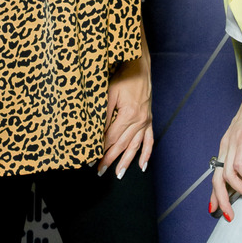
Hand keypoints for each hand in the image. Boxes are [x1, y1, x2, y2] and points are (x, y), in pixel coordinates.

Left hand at [99, 50, 152, 178]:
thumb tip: (96, 132)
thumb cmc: (124, 78)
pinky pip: (149, 141)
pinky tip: (142, 166)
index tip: (91, 158)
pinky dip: (146, 154)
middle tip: (100, 171)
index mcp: (129, 114)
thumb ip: (105, 114)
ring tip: (119, 174)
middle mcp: (139, 120)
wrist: (140, 68)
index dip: (101, 148)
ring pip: (135, 146)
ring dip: (127, 161)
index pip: (112, 137)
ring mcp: (146, 121)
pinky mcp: (149, 120)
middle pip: (122, 144)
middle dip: (110, 159)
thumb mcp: (110, 93)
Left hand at [208, 75, 241, 220]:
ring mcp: (233, 144)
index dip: (215, 193)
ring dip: (241, 190)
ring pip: (228, 176)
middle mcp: (226, 146)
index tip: (217, 208)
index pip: (216, 174)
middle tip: (230, 215)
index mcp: (226, 146)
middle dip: (222, 200)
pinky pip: (239, 167)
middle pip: (217, 180)